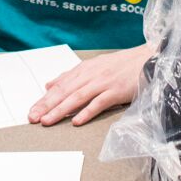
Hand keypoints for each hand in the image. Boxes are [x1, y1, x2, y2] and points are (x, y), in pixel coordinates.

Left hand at [28, 45, 148, 126]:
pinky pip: (99, 103)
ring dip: (61, 110)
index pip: (60, 85)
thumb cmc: (122, 65)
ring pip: (77, 97)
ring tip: (47, 121)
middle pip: (65, 91)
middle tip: (32, 117)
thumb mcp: (94, 66)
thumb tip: (49, 85)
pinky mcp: (116, 91)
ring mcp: (103, 83)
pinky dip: (87, 112)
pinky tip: (76, 121)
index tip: (32, 110)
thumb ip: (71, 76)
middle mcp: (91, 75)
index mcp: (84, 69)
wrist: (148, 59)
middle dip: (47, 105)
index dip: (45, 99)